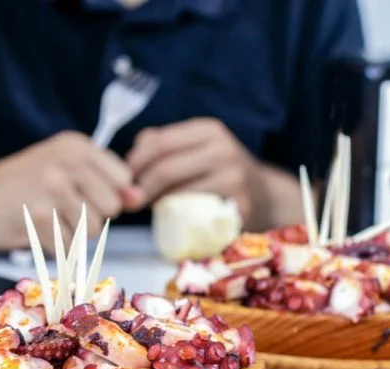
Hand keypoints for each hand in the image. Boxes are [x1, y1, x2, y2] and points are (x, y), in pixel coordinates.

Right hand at [0, 131, 143, 252]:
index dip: (107, 196)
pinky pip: (68, 245)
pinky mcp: (40, 214)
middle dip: (90, 217)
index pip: (123, 179)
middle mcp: (67, 161)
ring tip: (45, 219)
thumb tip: (139, 198)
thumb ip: (103, 182)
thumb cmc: (17, 187)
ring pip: (91, 229)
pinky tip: (35, 231)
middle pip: (111, 207)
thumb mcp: (62, 171)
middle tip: (58, 211)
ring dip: (71, 234)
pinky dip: (54, 247)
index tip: (81, 197)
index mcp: (75, 146)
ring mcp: (53, 187)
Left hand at [126, 118, 263, 225]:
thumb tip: (128, 161)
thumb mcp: (193, 149)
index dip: (135, 162)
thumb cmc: (216, 173)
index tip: (124, 178)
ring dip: (157, 204)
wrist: (264, 196)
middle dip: (140, 188)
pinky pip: (195, 214)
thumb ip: (159, 147)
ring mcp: (234, 177)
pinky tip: (173, 217)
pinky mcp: (238, 205)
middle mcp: (223, 149)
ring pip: (177, 193)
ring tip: (153, 207)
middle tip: (130, 202)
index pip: (159, 142)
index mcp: (209, 130)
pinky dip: (177, 217)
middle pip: (164, 168)